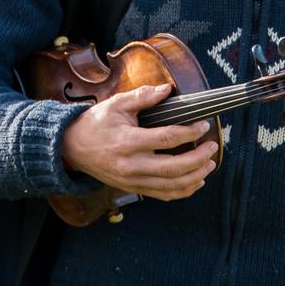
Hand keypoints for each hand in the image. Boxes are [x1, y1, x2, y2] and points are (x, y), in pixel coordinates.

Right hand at [61, 84, 215, 200]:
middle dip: (198, 158)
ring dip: (195, 177)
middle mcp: (132, 165)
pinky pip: (162, 195)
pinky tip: (196, 182)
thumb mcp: (116, 104)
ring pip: (171, 186)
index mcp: (128, 141)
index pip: (167, 138)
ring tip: (209, 164)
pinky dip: (182, 191)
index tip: (202, 125)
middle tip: (212, 146)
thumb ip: (143, 97)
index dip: (189, 132)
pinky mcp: (133, 188)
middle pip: (174, 168)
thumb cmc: (96, 123)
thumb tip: (166, 90)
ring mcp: (132, 180)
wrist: (72, 147)